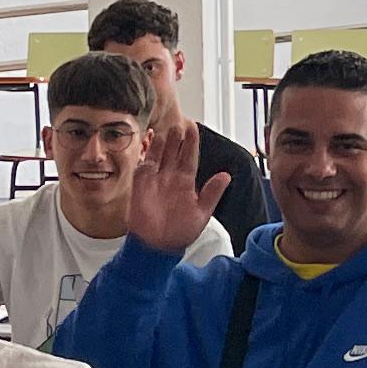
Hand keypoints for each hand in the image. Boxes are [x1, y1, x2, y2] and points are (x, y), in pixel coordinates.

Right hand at [123, 115, 212, 253]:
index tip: (194, 127)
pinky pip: (144, 164)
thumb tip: (226, 175)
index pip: (190, 157)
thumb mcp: (202, 213)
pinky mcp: (141, 184)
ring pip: (160, 155)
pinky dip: (147, 153)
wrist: (157, 246)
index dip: (192, 143)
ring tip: (169, 127)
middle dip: (178, 137)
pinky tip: (151, 141)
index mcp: (186, 183)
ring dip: (163, 142)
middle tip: (181, 121)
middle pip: (175, 152)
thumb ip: (212, 193)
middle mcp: (171, 178)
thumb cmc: (180, 232)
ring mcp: (155, 179)